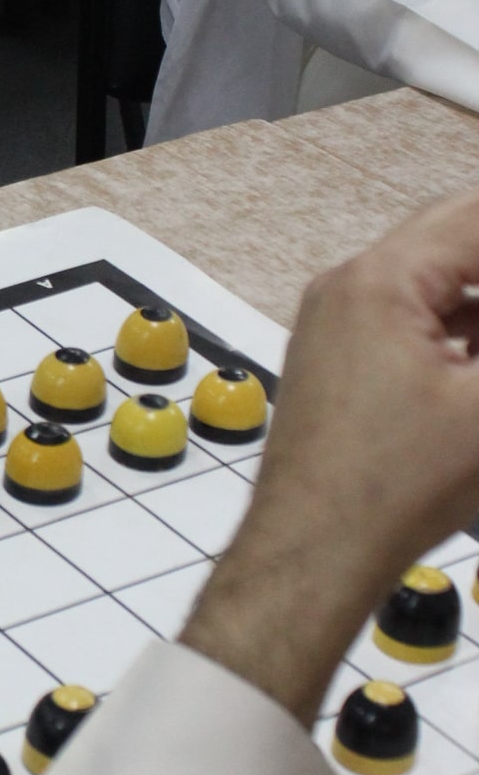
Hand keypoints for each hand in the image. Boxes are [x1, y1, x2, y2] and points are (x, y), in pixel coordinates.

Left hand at [183, 194, 478, 722]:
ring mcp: (337, 323)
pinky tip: (473, 381)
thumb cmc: (391, 488)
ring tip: (476, 385)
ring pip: (441, 288)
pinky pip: (415, 324)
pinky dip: (461, 339)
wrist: (312, 556)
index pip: (475, 218)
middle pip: (458, 244)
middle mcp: (348, 286)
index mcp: (382, 279)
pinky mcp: (339, 362)